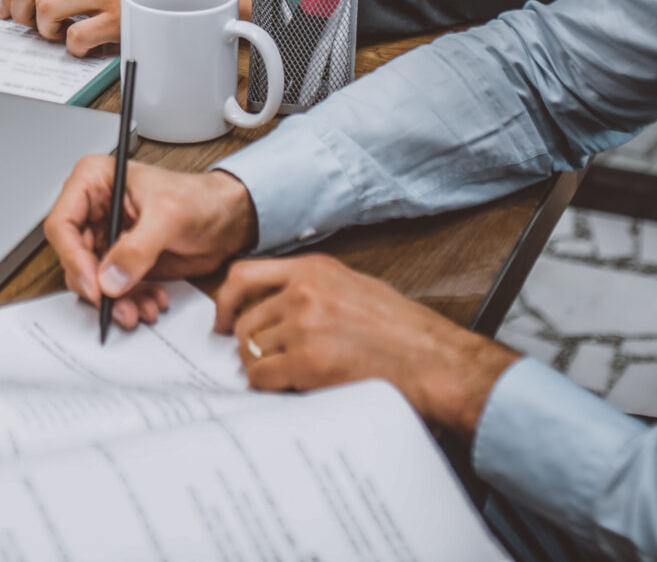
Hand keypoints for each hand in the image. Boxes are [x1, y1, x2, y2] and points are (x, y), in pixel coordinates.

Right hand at [44, 158, 257, 330]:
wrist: (228, 220)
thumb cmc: (201, 199)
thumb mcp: (168, 217)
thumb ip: (137, 248)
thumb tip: (110, 278)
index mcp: (94, 182)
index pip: (63, 224)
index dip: (73, 258)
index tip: (94, 285)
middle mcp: (94, 209)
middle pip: (73, 257)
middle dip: (97, 287)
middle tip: (117, 304)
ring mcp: (107, 237)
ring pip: (92, 279)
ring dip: (116, 300)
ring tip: (141, 307)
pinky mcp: (120, 261)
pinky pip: (112, 290)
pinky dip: (129, 301)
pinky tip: (151, 301)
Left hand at [215, 254, 518, 435]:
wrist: (434, 361)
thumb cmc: (405, 332)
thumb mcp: (355, 288)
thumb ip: (312, 289)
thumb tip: (274, 309)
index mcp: (315, 269)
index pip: (244, 274)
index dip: (226, 302)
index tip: (222, 321)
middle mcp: (304, 291)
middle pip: (245, 320)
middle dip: (250, 345)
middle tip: (264, 362)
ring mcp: (304, 324)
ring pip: (251, 349)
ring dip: (262, 367)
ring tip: (286, 376)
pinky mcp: (308, 359)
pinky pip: (263, 376)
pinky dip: (270, 386)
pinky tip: (292, 387)